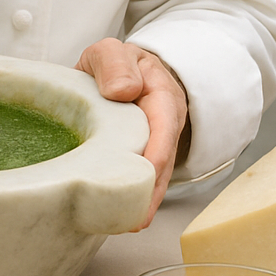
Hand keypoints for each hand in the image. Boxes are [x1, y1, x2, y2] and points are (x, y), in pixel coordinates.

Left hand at [76, 38, 189, 229]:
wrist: (120, 71)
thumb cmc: (116, 65)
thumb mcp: (110, 52)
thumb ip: (115, 64)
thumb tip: (124, 91)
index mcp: (159, 96)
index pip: (163, 127)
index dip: (156, 153)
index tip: (144, 175)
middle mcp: (164, 125)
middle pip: (163, 161)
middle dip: (151, 190)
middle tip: (134, 218)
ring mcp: (156, 144)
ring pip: (156, 176)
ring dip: (143, 200)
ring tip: (127, 224)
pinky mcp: (142, 157)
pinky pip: (143, 179)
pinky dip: (134, 196)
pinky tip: (121, 216)